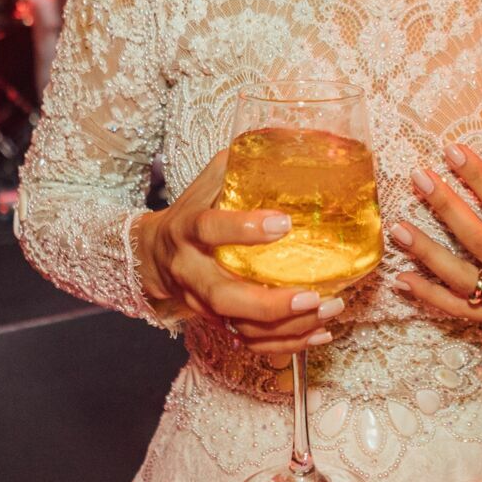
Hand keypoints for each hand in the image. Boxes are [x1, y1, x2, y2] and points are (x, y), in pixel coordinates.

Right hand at [135, 150, 343, 355]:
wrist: (152, 257)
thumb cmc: (191, 213)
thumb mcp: (206, 182)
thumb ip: (239, 163)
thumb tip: (286, 137)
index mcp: (187, 229)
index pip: (209, 229)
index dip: (243, 228)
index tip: (284, 223)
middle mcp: (190, 271)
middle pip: (223, 297)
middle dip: (269, 303)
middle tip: (312, 295)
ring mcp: (202, 304)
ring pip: (240, 329)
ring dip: (287, 327)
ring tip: (328, 309)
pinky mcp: (216, 324)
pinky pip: (250, 344)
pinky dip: (287, 345)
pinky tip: (320, 333)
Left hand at [392, 126, 481, 332]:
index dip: (478, 178)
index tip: (452, 151)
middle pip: (477, 241)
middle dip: (445, 207)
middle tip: (419, 178)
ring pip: (460, 279)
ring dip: (425, 254)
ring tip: (397, 229)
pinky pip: (458, 309)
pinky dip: (428, 295)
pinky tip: (401, 278)